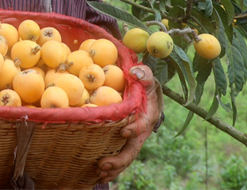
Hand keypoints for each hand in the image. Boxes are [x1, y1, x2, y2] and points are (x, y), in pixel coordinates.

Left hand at [96, 64, 163, 182]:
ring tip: (99, 175)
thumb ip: (144, 73)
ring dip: (114, 167)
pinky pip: (120, 156)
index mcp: (148, 115)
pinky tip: (98, 175)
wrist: (146, 94)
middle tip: (103, 164)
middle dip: (120, 159)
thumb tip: (135, 72)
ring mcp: (134, 139)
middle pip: (133, 149)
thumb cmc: (144, 83)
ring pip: (126, 156)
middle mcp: (142, 131)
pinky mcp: (125, 142)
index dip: (135, 129)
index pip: (143, 124)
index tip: (124, 131)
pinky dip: (111, 168)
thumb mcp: (146, 76)